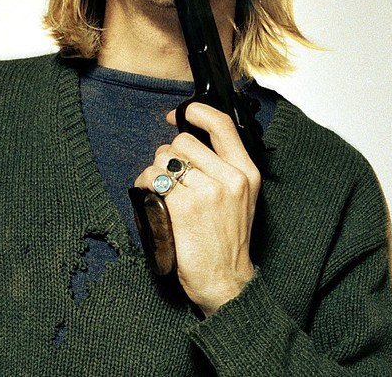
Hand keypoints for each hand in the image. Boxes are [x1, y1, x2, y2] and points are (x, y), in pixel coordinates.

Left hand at [134, 102, 260, 316]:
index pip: (222, 125)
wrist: (225, 281)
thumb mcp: (240, 197)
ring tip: (163, 192)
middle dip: (170, 155)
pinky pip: (151, 179)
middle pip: (182, 142)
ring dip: (156, 173)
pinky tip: (153, 201)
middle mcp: (229, 179)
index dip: (197, 112)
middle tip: (173, 178)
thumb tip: (188, 138)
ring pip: (162, 159)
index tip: (182, 114)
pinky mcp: (183, 207)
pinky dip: (145, 186)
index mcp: (246, 173)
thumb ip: (222, 165)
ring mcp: (206, 193)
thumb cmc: (227, 238)